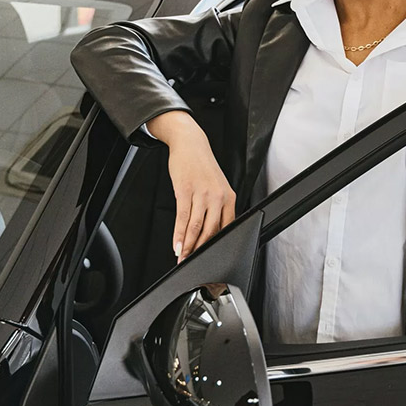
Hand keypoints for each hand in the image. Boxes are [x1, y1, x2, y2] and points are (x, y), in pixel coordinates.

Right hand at [147, 111, 236, 261]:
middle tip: (192, 263)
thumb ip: (217, 206)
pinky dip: (179, 235)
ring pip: (196, 227)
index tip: (209, 257)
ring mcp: (202, 194)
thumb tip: (211, 230)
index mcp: (229, 197)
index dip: (217, 245)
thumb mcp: (217, 185)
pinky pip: (183, 218)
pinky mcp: (185, 191)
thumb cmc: (202, 166)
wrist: (190, 143)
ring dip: (188, 246)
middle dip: (200, 250)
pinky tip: (176, 245)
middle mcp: (218, 196)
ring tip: (182, 258)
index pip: (226, 227)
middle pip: (211, 231)